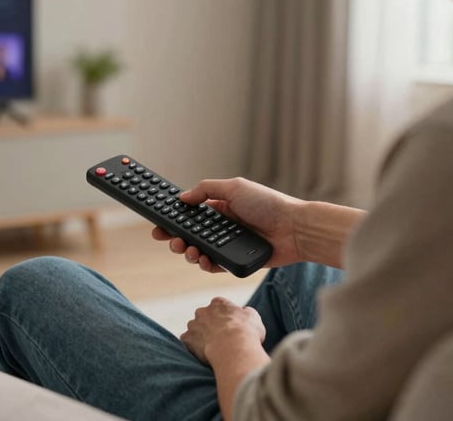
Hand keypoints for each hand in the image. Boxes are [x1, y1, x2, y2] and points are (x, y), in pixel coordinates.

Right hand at [152, 177, 304, 271]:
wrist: (294, 229)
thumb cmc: (268, 204)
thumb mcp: (235, 188)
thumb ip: (206, 190)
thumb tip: (182, 197)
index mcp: (221, 208)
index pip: (191, 214)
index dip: (174, 219)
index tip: (159, 223)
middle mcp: (223, 227)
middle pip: (191, 235)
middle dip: (176, 238)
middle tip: (169, 240)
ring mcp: (229, 245)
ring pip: (199, 252)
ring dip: (189, 252)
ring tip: (188, 250)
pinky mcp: (236, 261)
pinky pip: (214, 265)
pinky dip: (205, 264)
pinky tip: (203, 260)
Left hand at [180, 297, 265, 364]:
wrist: (234, 348)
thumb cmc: (246, 332)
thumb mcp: (253, 318)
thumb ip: (246, 313)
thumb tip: (244, 312)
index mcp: (219, 303)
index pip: (218, 307)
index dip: (224, 317)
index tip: (229, 327)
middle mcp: (203, 311)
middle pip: (203, 317)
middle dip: (209, 326)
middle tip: (220, 339)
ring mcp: (193, 325)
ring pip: (194, 329)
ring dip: (200, 336)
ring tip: (211, 348)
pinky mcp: (187, 338)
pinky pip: (187, 342)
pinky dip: (193, 347)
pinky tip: (202, 354)